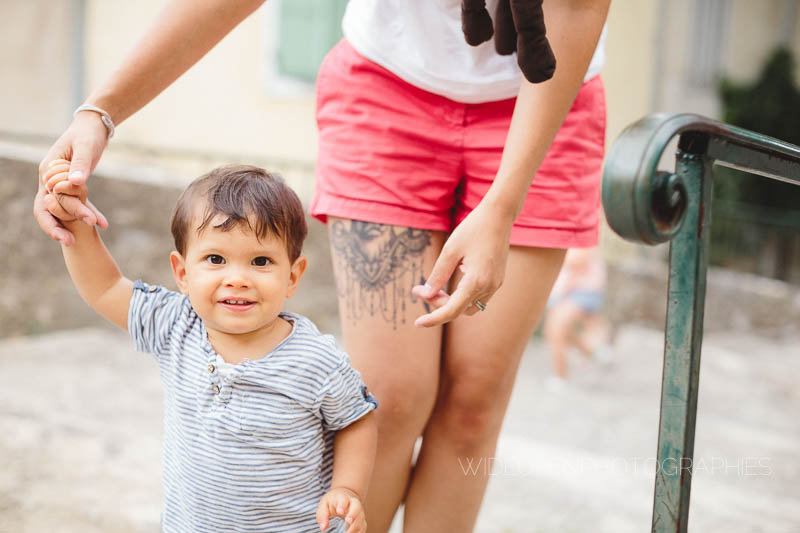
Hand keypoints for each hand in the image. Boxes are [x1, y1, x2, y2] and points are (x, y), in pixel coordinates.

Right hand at [35, 112, 109, 244]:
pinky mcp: (72, 186)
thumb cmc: (87, 134)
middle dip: (57, 227)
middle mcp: (48, 180)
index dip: (53, 220)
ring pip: (62, 209)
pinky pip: (77, 203)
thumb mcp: (85, 147)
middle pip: (47, 210)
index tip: (67, 234)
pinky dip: (89, 212)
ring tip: (93, 233)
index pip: (44, 202)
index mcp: (47, 171)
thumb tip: (76, 182)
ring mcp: (58, 184)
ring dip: (75, 223)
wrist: (93, 128)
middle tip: (71, 242)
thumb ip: (80, 165)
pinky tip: (104, 224)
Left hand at [316, 487, 365, 532]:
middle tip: (348, 521)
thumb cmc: (333, 501)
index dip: (342, 505)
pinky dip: (359, 532)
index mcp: (342, 498)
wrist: (346, 494)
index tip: (340, 512)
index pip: (343, 500)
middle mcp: (353, 504)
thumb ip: (322, 515)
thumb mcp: (324, 504)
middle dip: (353, 514)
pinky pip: (362, 527)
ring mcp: (359, 512)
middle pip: (356, 508)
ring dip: (355, 527)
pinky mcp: (361, 520)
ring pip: (360, 519)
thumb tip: (323, 528)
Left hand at [412, 201, 513, 326]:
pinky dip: (463, 295)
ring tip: (435, 288)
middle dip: (439, 304)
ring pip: (470, 307)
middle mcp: (489, 287)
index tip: (417, 322)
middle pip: (460, 310)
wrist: (498, 216)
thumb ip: (438, 274)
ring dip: (452, 303)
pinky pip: (478, 297)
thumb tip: (426, 294)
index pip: (452, 310)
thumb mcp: (450, 250)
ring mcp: (495, 285)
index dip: (433, 319)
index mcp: (476, 281)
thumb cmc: (472, 229)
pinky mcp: (497, 280)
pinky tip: (454, 278)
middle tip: (420, 290)